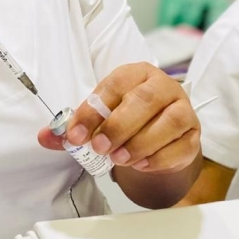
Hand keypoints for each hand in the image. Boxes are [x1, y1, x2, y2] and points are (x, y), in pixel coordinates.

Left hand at [38, 62, 199, 172]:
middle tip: (99, 148)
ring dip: (140, 143)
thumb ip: (73, 127)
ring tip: (119, 158)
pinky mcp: (193, 135)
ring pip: (170, 122)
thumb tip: (45, 136)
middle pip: (145, 100)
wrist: (159, 139)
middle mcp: (163, 86)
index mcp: (136, 74)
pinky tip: (139, 164)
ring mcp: (183, 110)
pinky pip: (181, 146)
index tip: (75, 134)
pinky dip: (158, 158)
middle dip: (118, 126)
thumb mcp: (99, 119)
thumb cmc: (126, 120)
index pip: (114, 85)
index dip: (92, 110)